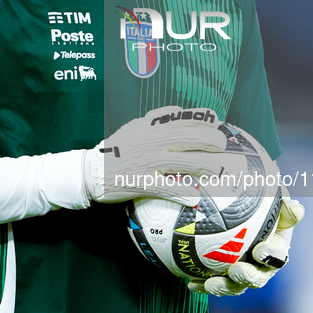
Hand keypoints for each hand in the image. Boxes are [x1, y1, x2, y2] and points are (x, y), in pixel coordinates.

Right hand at [84, 106, 226, 204]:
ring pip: (181, 161)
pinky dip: (182, 192)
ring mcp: (145, 162)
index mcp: (147, 127)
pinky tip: (195, 198)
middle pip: (186, 137)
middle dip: (208, 139)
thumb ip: (154, 121)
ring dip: (203, 165)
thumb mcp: (133, 128)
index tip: (215, 119)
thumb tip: (179, 113)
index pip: (178, 117)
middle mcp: (148, 142)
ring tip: (217, 170)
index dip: (199, 117)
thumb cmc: (115, 150)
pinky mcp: (140, 182)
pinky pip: (166, 187)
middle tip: (222, 145)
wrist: (90, 171)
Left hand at [188, 197, 304, 295]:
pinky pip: (213, 283)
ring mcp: (241, 273)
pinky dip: (203, 285)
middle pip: (258, 277)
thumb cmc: (255, 203)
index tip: (260, 251)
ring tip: (211, 284)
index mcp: (276, 249)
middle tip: (236, 270)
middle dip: (248, 277)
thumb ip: (282, 204)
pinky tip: (191, 284)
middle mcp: (261, 266)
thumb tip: (295, 207)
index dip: (271, 255)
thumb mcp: (271, 200)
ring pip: (235, 285)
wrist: (235, 210)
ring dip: (224, 287)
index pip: (278, 255)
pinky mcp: (222, 277)